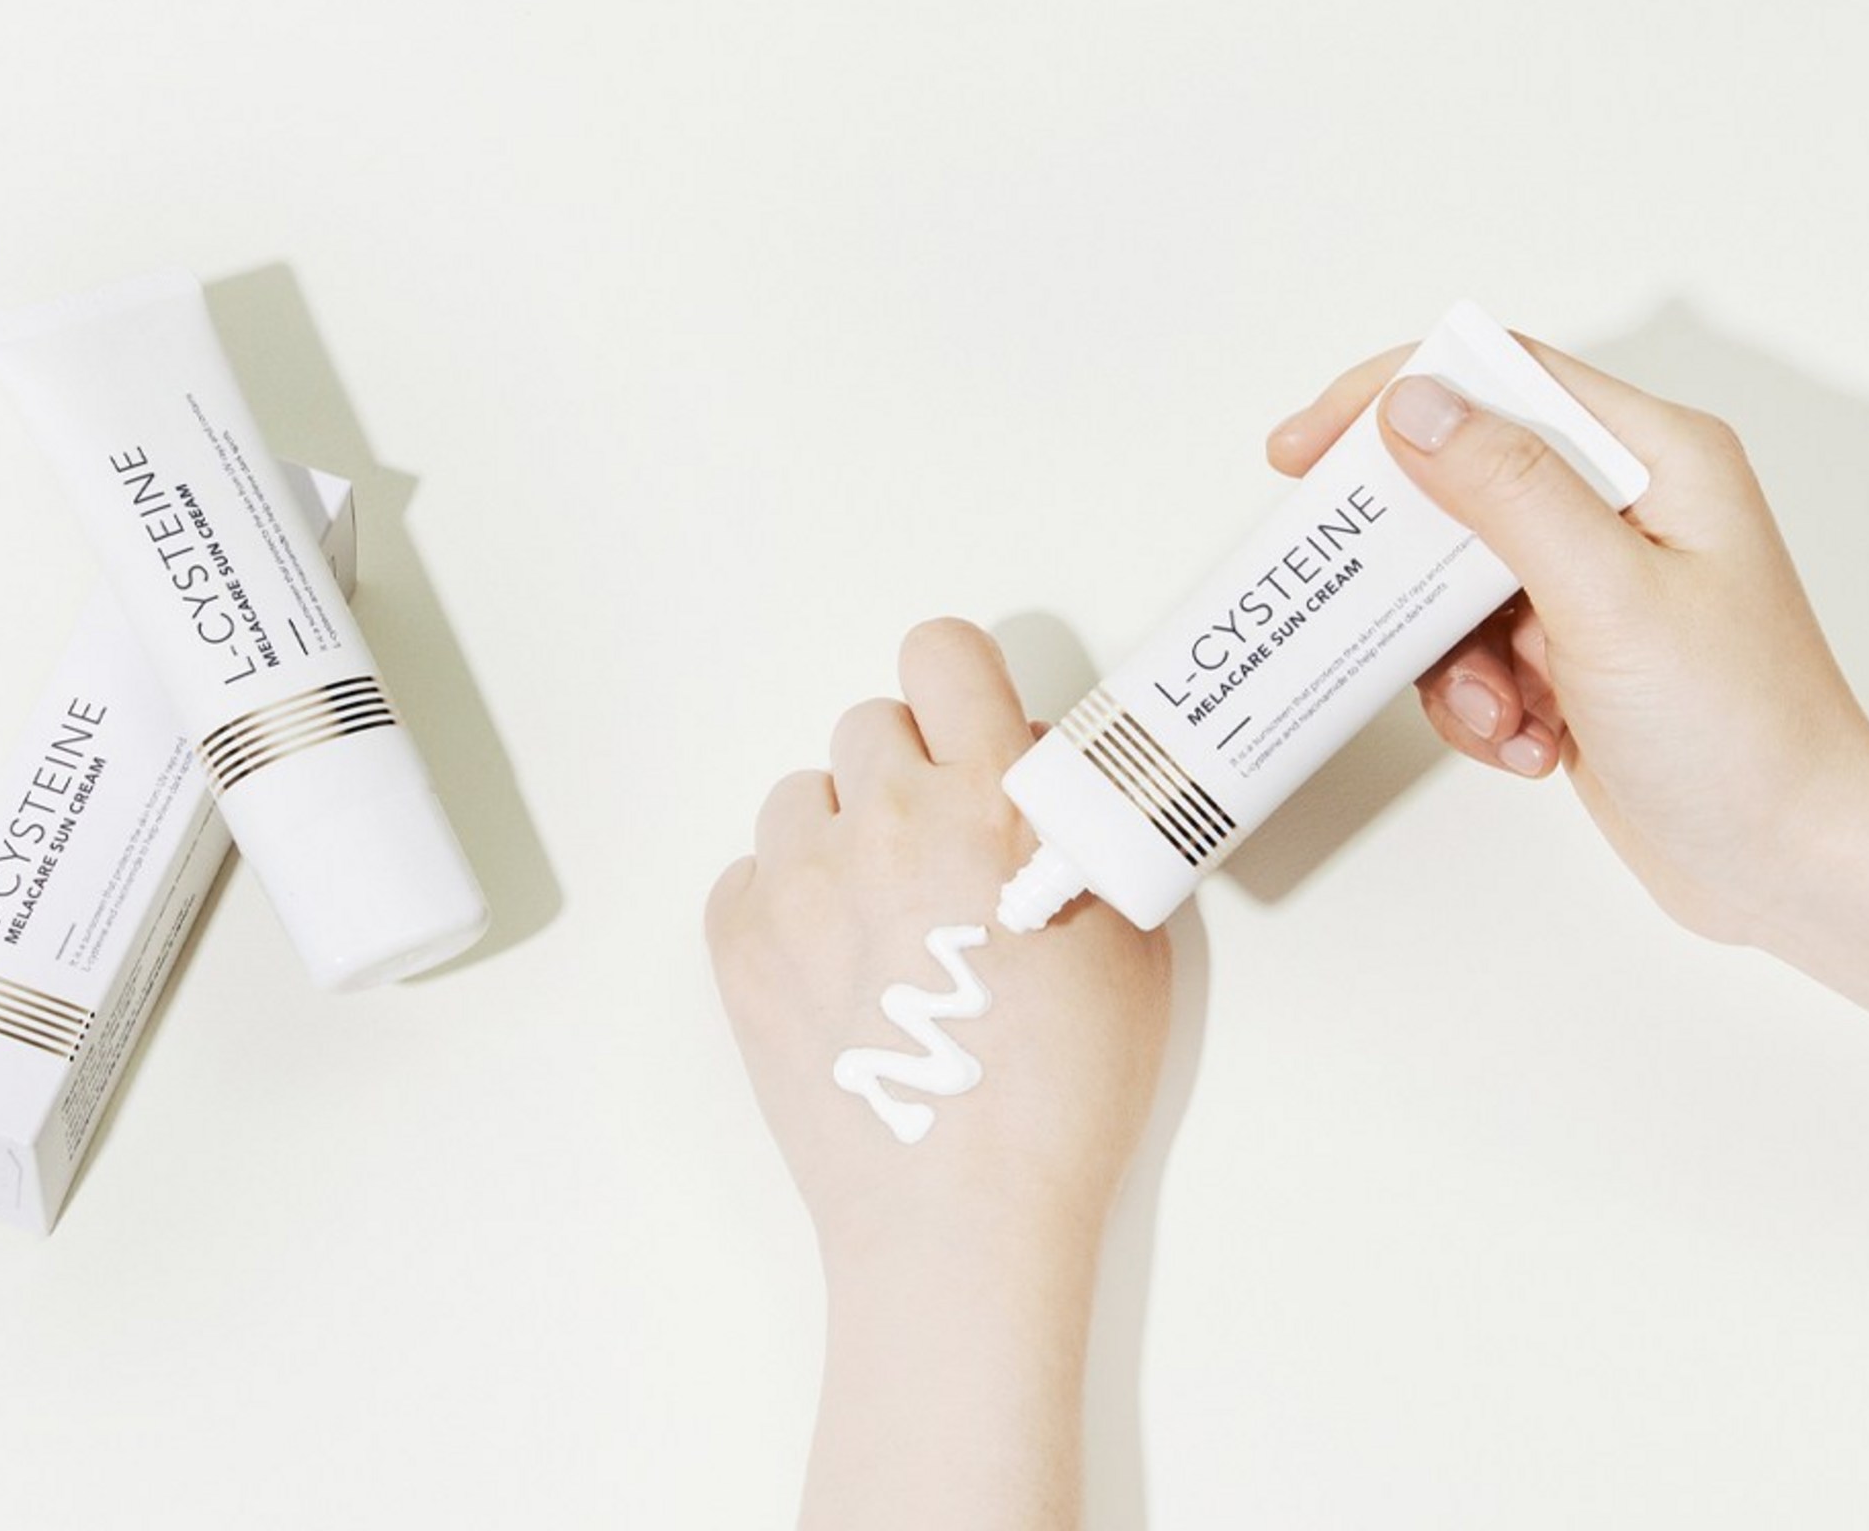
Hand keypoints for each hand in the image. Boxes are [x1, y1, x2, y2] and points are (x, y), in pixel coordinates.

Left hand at [706, 618, 1170, 1528]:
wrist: (962, 1217)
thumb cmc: (1063, 1091)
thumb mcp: (1131, 936)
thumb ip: (1084, 825)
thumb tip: (1027, 766)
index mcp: (990, 799)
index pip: (941, 651)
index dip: (956, 682)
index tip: (965, 726)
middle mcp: (887, 818)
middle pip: (868, 724)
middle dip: (904, 772)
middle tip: (935, 852)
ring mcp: (801, 879)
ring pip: (803, 796)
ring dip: (839, 834)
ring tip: (877, 919)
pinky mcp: (738, 942)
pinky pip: (748, 874)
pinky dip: (782, 903)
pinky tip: (830, 965)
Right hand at [1269, 336, 1868, 1022]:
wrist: (1790, 869)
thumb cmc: (1748, 737)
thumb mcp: (1612, 600)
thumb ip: (1510, 492)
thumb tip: (1417, 404)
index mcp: (1656, 460)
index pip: (1499, 378)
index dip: (1395, 396)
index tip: (1310, 447)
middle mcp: (1623, 507)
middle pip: (1462, 479)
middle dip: (1409, 553)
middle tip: (1351, 585)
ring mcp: (1593, 583)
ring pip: (1451, 579)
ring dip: (1450, 656)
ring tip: (1502, 709)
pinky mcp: (1569, 652)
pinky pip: (1469, 650)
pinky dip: (1478, 701)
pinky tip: (1529, 741)